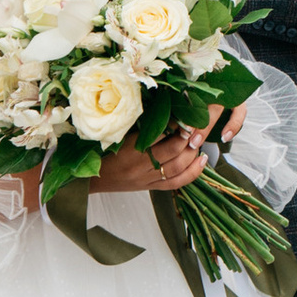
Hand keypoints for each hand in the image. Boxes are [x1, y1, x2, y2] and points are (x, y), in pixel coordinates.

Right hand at [92, 122, 216, 193]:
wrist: (94, 179)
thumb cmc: (105, 153)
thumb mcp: (119, 135)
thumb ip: (140, 126)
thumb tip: (165, 109)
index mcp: (130, 148)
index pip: (157, 135)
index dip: (174, 125)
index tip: (185, 114)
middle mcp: (140, 165)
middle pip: (170, 152)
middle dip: (187, 138)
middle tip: (196, 125)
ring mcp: (147, 178)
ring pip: (176, 168)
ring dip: (191, 152)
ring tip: (198, 139)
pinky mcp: (152, 187)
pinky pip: (176, 182)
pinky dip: (193, 172)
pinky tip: (202, 160)